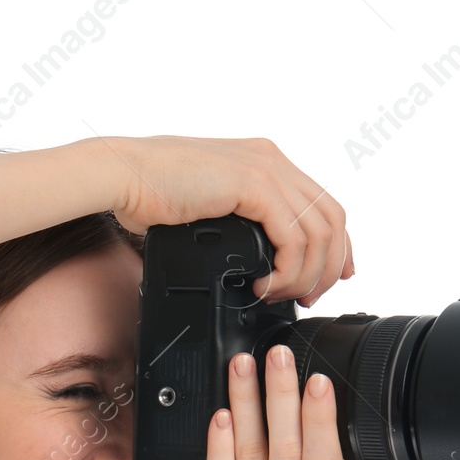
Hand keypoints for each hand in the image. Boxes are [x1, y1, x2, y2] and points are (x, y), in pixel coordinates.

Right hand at [100, 135, 353, 306]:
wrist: (123, 176)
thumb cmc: (151, 192)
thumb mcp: (210, 208)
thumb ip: (240, 222)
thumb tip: (258, 259)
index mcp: (266, 162)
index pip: (323, 206)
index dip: (336, 248)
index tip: (330, 280)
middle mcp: (273, 161)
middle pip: (332, 219)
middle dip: (327, 268)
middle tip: (306, 298)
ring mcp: (266, 170)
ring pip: (319, 232)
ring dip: (306, 274)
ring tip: (278, 295)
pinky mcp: (253, 185)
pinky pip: (293, 237)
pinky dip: (286, 269)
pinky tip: (264, 285)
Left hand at [196, 343, 351, 459]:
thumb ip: (316, 458)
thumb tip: (306, 393)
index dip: (321, 420)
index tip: (317, 381)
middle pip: (285, 449)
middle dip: (280, 395)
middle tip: (276, 355)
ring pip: (250, 455)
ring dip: (245, 404)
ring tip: (242, 366)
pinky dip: (219, 445)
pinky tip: (221, 416)